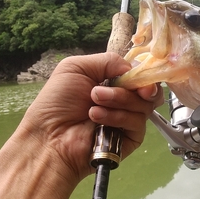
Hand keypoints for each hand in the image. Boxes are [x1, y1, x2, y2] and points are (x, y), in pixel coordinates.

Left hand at [20, 52, 163, 183]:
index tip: (136, 75)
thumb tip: (134, 69)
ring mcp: (129, 119)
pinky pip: (138, 123)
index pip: (141, 75)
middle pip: (149, 90)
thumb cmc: (57, 102)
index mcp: (114, 82)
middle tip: (108, 90)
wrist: (50, 135)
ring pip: (144, 105)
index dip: (143, 74)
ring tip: (93, 104)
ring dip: (118, 100)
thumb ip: (109, 61)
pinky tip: (97, 118)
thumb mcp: (76, 67)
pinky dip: (117, 117)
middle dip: (133, 87)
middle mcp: (125, 99)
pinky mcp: (132, 137)